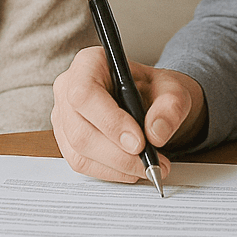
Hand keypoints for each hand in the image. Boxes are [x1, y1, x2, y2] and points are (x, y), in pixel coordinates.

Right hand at [51, 47, 206, 183]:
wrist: (151, 103)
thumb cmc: (154, 90)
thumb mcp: (173, 91)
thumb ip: (170, 107)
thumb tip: (156, 133)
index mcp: (89, 64)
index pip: (86, 94)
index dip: (110, 122)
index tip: (139, 143)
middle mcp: (68, 88)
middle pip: (80, 131)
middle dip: (118, 155)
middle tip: (149, 163)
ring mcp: (64, 116)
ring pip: (80, 152)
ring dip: (116, 167)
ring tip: (147, 167)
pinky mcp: (67, 140)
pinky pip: (82, 164)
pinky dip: (110, 172)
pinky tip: (131, 169)